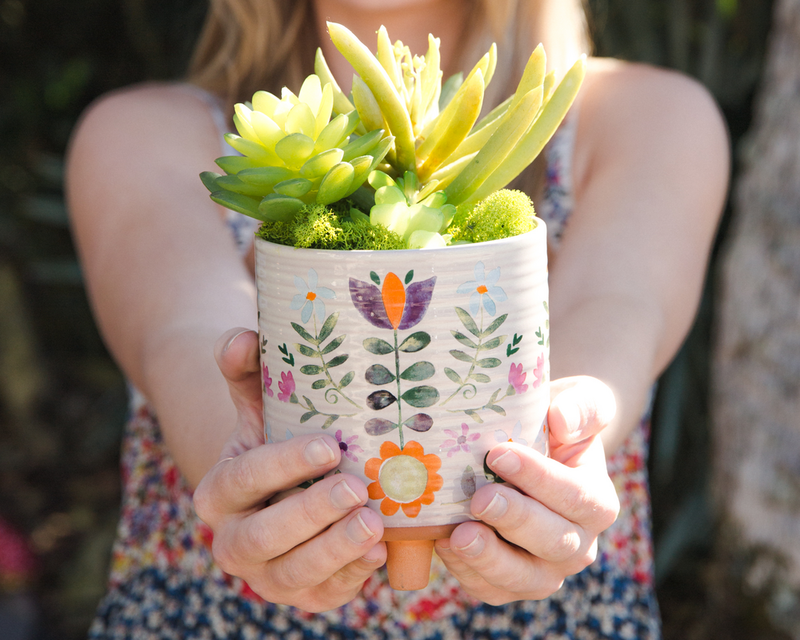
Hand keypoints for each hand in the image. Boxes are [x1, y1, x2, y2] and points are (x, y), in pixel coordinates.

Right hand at [193, 328, 386, 611]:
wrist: (287, 490)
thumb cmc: (277, 438)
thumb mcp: (261, 403)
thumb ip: (248, 368)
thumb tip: (243, 338)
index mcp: (218, 491)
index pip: (243, 479)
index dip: (283, 465)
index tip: (329, 446)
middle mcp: (233, 540)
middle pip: (262, 536)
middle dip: (310, 514)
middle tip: (358, 489)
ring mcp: (267, 575)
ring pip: (291, 575)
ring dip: (334, 551)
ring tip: (375, 524)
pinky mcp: (303, 596)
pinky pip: (323, 595)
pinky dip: (351, 578)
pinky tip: (380, 555)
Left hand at [434, 375, 619, 604]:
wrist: (529, 452)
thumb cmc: (555, 425)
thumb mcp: (579, 401)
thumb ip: (583, 407)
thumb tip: (563, 420)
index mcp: (597, 502)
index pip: (576, 496)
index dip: (539, 479)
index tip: (499, 454)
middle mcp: (579, 544)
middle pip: (555, 543)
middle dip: (514, 520)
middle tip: (478, 498)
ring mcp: (545, 570)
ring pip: (525, 578)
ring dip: (490, 559)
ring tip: (458, 535)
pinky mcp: (510, 584)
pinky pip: (491, 589)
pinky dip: (467, 572)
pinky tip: (443, 543)